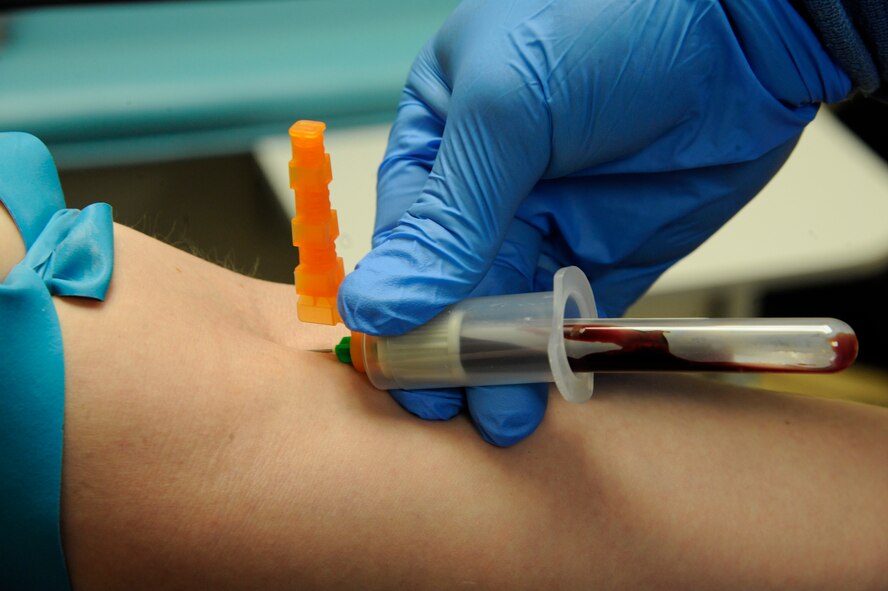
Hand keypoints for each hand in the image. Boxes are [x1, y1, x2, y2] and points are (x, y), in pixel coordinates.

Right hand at [338, 0, 849, 444]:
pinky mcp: (599, 259)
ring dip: (499, 367)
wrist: (747, 34)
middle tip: (445, 406)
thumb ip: (447, 219)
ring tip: (500, 419)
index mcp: (439, 133)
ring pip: (503, 311)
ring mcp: (543, 223)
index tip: (395, 359)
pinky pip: (564, 319)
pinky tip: (542, 392)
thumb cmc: (611, 29)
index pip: (402, 231)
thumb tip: (375, 307)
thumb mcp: (506, 112)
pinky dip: (553, 357)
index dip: (396, 295)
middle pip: (448, 282)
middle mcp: (484, 187)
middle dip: (447, 345)